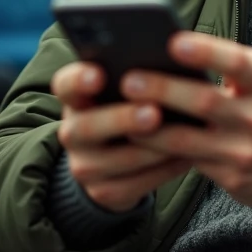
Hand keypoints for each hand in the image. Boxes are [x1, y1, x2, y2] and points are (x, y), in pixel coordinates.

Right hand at [52, 62, 191, 213]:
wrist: (119, 161)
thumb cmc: (131, 109)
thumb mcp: (126, 92)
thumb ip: (139, 77)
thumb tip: (172, 59)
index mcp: (75, 99)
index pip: (66, 85)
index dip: (79, 80)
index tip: (99, 74)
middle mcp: (72, 132)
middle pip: (87, 127)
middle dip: (122, 119)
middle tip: (155, 112)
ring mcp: (84, 166)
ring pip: (115, 161)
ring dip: (151, 149)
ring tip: (184, 136)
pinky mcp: (103, 192)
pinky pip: (134, 185)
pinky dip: (163, 170)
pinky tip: (186, 156)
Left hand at [127, 32, 251, 208]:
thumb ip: (233, 62)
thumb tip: (177, 48)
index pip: (236, 63)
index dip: (205, 52)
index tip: (174, 42)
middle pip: (204, 102)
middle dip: (163, 90)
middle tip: (129, 80)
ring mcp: (245, 151)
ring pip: (187, 140)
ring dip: (150, 129)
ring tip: (122, 115)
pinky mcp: (233, 178)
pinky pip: (188, 163)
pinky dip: (160, 151)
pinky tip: (137, 141)